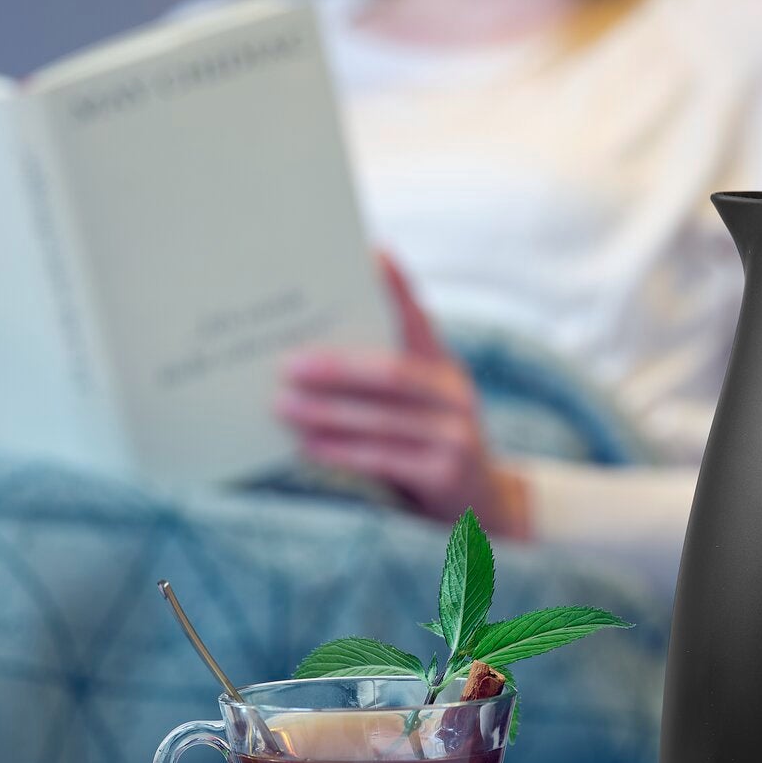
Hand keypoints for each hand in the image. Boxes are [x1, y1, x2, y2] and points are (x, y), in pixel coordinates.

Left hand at [274, 251, 530, 538]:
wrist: (479, 509)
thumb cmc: (426, 447)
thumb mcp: (416, 407)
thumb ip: (382, 381)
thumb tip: (306, 359)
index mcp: (443, 366)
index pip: (418, 318)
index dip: (398, 287)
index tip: (371, 254)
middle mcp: (455, 394)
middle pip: (393, 372)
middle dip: (336, 368)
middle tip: (287, 364)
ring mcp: (456, 435)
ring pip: (382, 418)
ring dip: (326, 413)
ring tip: (281, 406)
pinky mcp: (446, 474)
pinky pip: (384, 458)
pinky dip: (341, 451)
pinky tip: (307, 447)